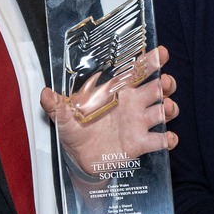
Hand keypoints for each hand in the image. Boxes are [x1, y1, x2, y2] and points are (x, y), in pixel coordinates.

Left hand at [42, 47, 177, 176]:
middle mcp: (132, 105)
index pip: (136, 72)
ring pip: (164, 110)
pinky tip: (167, 137)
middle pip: (157, 88)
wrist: (80, 159)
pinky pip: (160, 140)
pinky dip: (168, 138)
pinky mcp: (140, 143)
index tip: (161, 53)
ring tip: (165, 109)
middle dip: (166, 82)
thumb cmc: (76, 132)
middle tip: (165, 82)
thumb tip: (44, 93)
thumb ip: (56, 105)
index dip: (150, 61)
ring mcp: (139, 123)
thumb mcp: (63, 117)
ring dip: (170, 107)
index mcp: (116, 92)